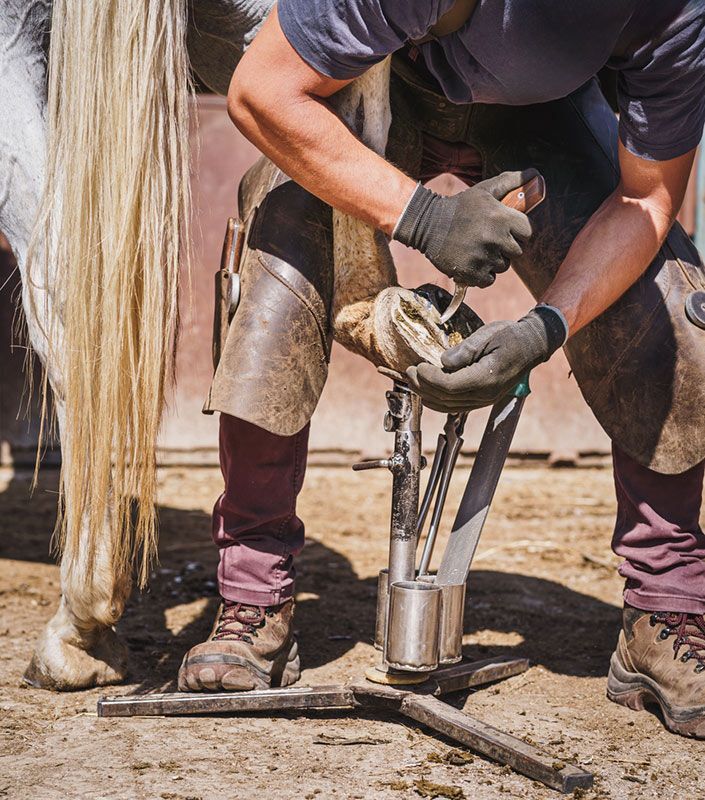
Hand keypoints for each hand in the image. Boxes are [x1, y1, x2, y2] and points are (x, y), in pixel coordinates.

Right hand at [392, 170, 535, 287]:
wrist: (428, 225)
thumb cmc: (460, 206)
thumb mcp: (484, 189)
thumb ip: (510, 182)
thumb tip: (533, 173)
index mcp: (501, 218)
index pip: (527, 232)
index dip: (518, 231)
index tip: (506, 229)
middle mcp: (495, 239)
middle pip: (517, 251)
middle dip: (506, 247)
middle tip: (490, 239)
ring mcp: (483, 258)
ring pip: (503, 266)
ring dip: (494, 261)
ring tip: (479, 249)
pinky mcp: (472, 273)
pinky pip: (489, 280)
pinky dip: (483, 274)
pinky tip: (473, 261)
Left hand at [406, 307, 566, 412]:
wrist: (531, 346)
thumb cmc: (510, 336)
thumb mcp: (487, 335)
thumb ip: (465, 350)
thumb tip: (442, 361)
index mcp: (487, 378)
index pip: (450, 386)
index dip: (430, 378)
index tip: (418, 366)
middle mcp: (485, 395)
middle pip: (445, 398)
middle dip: (423, 386)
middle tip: (409, 371)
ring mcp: (484, 401)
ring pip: (448, 406)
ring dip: (427, 395)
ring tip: (414, 380)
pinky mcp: (481, 401)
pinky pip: (455, 407)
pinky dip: (437, 401)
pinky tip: (426, 391)